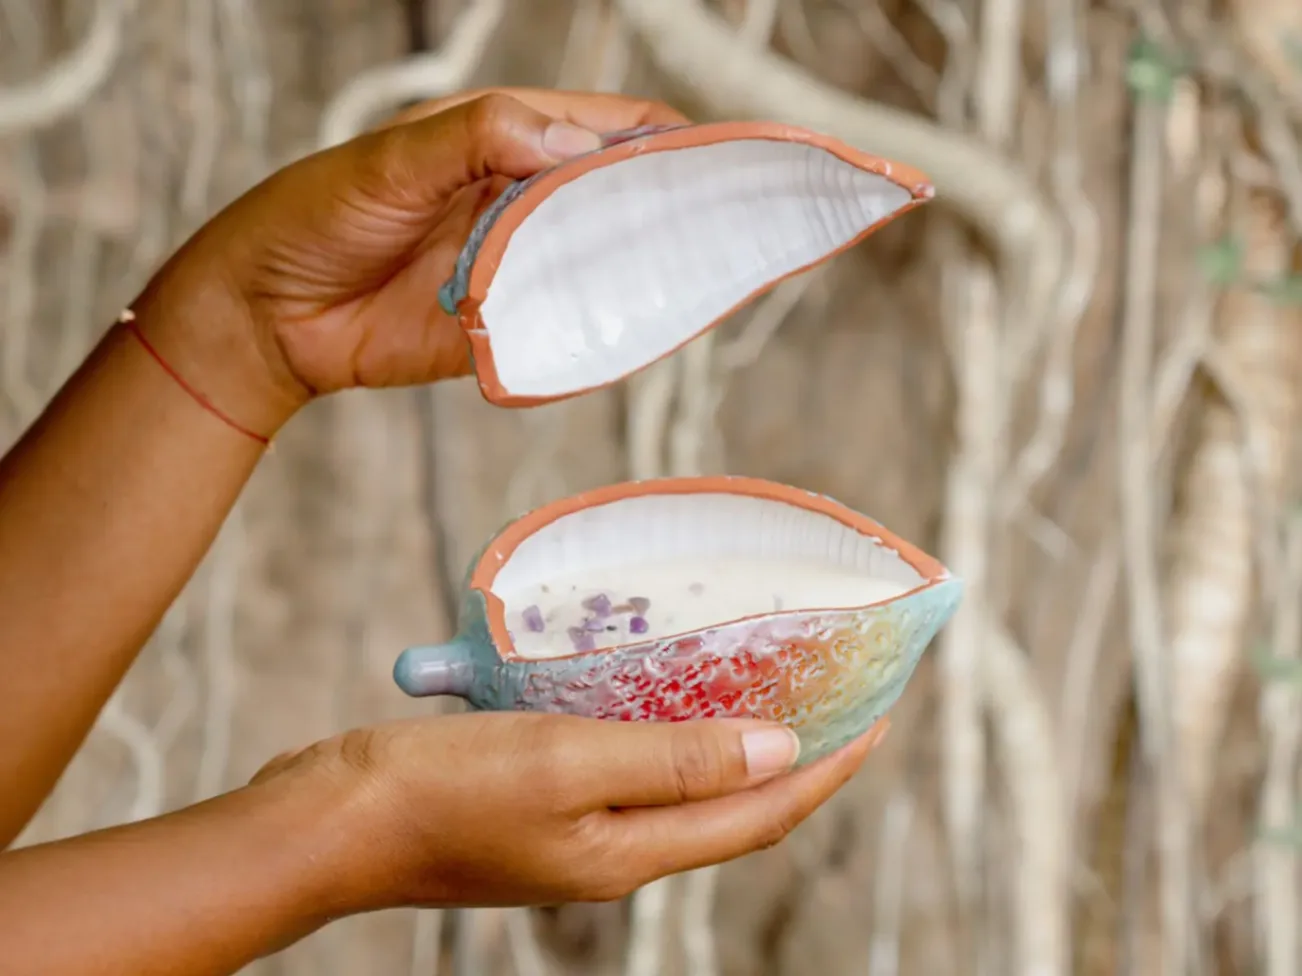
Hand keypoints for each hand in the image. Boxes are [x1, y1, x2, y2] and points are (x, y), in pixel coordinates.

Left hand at [131, 88, 689, 436]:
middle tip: (735, 230)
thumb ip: (479, 138)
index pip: (613, 130)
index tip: (730, 161)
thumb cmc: (317, 212)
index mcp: (508, 140)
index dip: (673, 139)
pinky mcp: (509, 327)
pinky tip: (637, 334)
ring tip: (705, 282)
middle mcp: (527, 200)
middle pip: (626, 199)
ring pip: (608, 265)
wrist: (267, 315)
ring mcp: (522, 266)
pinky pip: (570, 327)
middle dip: (679, 209)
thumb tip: (573, 144)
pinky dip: (603, 330)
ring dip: (649, 272)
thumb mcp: (393, 159)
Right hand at [252, 711, 887, 909]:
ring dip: (732, 743)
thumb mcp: (567, 764)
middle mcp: (615, 852)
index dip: (828, 770)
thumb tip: (781, 753)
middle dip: (795, 759)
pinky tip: (658, 690)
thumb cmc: (440, 791)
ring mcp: (576, 832)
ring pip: (682, 787)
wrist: (329, 821)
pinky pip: (629, 769)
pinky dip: (665, 733)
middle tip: (836, 697)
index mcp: (631, 852)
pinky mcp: (540, 804)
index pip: (760, 814)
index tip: (879, 717)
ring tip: (766, 688)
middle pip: (732, 809)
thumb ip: (675, 761)